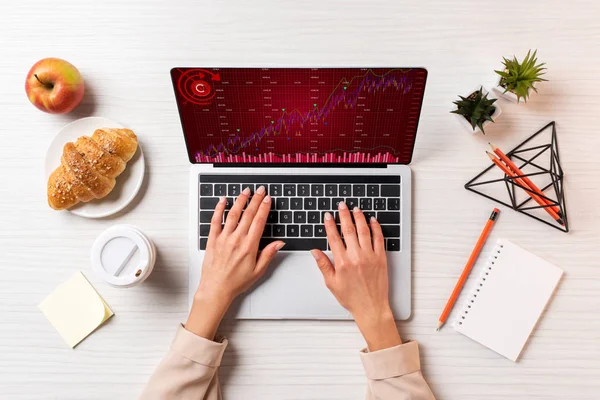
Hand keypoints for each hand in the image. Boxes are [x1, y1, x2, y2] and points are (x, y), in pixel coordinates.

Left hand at [186, 186, 284, 338]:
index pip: (259, 222)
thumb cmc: (236, 282)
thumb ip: (268, 254)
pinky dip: (218, 209)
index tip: (268, 199)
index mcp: (249, 246)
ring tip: (245, 191)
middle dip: (255, 200)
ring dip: (240, 201)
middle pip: (248, 214)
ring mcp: (224, 238)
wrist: (216, 289)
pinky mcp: (213, 240)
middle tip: (260, 190)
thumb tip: (279, 243)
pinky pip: (215, 221)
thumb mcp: (258, 271)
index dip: (264, 208)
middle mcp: (236, 240)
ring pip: (233, 214)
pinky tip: (222, 200)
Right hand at [310, 202, 401, 350]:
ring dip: (359, 218)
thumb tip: (315, 252)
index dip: (330, 224)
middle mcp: (356, 257)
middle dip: (344, 215)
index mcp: (342, 262)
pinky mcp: (381, 258)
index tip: (328, 216)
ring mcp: (370, 256)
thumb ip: (323, 265)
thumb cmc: (352, 298)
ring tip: (356, 209)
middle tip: (342, 205)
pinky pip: (379, 239)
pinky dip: (376, 228)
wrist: (371, 307)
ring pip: (364, 231)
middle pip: (349, 230)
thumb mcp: (331, 283)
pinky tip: (372, 220)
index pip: (334, 237)